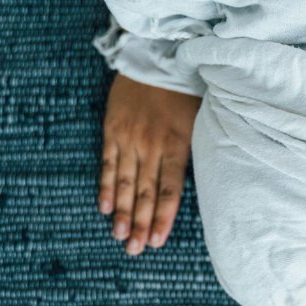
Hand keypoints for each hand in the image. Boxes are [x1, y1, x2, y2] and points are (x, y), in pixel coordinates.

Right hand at [99, 72, 201, 254]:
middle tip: (135, 251)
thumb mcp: (200, 118)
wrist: (156, 55)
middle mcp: (151, 145)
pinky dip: (107, 186)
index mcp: (177, 144)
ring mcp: (129, 138)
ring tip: (120, 237)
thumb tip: (192, 183)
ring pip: (125, 183)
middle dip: (140, 224)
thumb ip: (192, 151)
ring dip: (122, 212)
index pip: (169, 190)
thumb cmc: (185, 89)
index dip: (162, 217)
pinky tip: (105, 207)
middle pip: (144, 193)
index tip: (156, 241)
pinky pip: (108, 163)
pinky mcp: (112, 130)